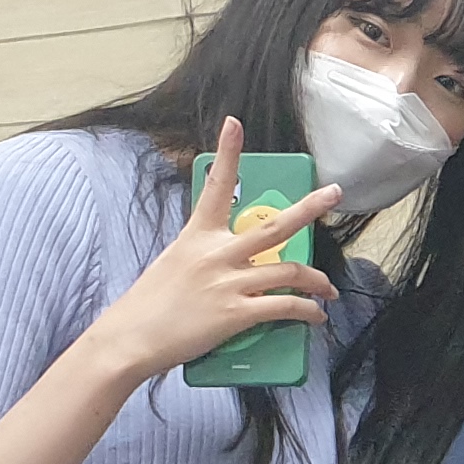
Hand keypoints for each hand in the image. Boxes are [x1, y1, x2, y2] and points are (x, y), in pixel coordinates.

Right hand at [81, 119, 345, 381]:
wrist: (129, 339)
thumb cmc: (148, 305)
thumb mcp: (174, 263)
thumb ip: (205, 255)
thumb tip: (232, 262)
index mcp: (197, 235)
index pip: (216, 186)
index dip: (228, 153)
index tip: (236, 124)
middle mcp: (216, 252)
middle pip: (275, 225)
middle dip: (310, 207)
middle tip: (334, 193)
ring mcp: (228, 282)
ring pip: (290, 270)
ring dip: (317, 281)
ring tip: (328, 290)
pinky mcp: (236, 313)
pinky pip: (286, 306)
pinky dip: (308, 312)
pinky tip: (316, 317)